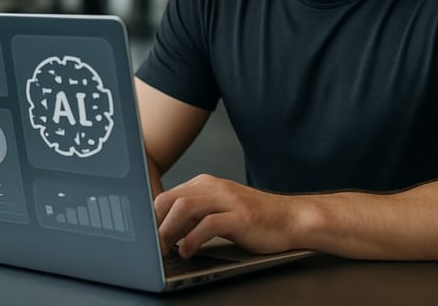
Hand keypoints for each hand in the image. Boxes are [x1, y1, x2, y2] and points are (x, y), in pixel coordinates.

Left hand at [153, 174, 300, 257]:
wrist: (291, 219)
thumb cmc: (255, 218)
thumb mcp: (220, 209)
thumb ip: (195, 213)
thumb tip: (165, 230)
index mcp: (206, 184)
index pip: (167, 195)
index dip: (151, 218)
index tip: (145, 237)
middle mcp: (214, 187)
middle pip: (170, 199)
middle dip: (155, 224)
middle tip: (153, 246)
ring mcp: (228, 200)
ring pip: (184, 208)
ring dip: (169, 231)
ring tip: (167, 249)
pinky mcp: (240, 216)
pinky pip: (207, 224)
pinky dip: (192, 240)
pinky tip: (188, 251)